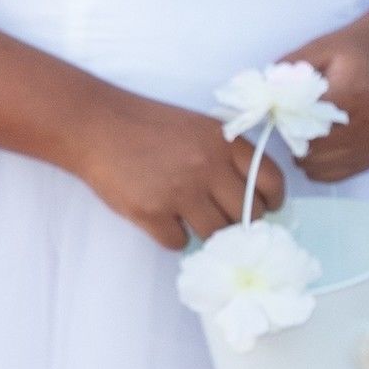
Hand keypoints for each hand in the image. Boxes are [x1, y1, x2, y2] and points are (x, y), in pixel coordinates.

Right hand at [69, 85, 282, 250]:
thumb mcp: (198, 127)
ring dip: (207, 232)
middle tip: (224, 219)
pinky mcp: (152, 212)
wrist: (96, 125)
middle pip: (247, 216)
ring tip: (190, 217)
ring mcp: (180, 191)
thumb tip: (254, 197)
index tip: (266, 209)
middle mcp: (207, 166)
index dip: (272, 201)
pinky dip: (173, 236)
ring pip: (216, 234)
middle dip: (240, 223)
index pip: (270, 181)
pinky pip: (179, 243)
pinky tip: (163, 219)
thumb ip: (227, 155)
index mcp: (223, 142)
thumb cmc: (148, 125)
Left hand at [279, 22, 368, 184]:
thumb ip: (290, 70)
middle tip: (290, 122)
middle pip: (313, 148)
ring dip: (304, 154)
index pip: (309, 122)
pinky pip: (332, 175)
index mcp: (353, 94)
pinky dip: (317, 166)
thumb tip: (261, 93)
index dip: (288, 120)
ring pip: (319, 166)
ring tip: (304, 132)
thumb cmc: (349, 54)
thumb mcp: (318, 49)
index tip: (281, 109)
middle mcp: (366, 124)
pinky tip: (318, 145)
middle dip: (294, 138)